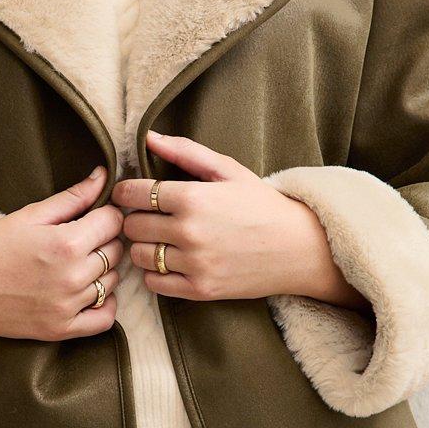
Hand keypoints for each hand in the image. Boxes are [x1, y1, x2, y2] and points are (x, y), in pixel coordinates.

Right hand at [0, 166, 125, 340]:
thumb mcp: (29, 215)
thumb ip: (72, 197)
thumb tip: (103, 176)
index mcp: (66, 243)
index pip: (113, 221)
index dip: (106, 214)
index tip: (94, 216)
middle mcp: (72, 276)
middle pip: (116, 251)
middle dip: (105, 240)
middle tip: (84, 238)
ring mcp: (68, 306)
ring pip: (113, 281)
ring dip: (104, 270)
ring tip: (80, 263)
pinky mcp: (61, 329)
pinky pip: (105, 319)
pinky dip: (107, 305)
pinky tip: (93, 293)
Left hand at [112, 129, 372, 310]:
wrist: (301, 248)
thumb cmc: (263, 204)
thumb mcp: (228, 170)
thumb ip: (185, 152)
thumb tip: (148, 137)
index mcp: (192, 197)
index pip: (131, 194)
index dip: (127, 192)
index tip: (136, 193)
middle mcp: (189, 232)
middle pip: (131, 226)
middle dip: (136, 218)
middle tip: (150, 216)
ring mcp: (194, 264)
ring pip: (138, 256)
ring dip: (143, 247)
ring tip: (160, 239)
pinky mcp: (200, 290)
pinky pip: (154, 284)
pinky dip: (155, 273)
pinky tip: (170, 261)